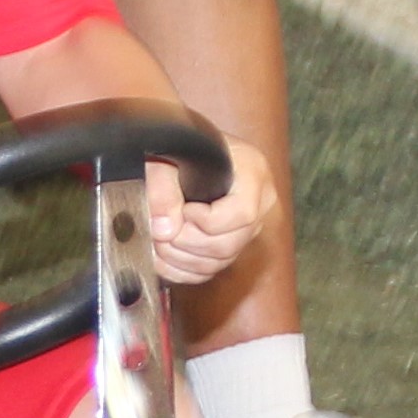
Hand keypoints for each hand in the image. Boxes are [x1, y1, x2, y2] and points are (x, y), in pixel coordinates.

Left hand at [147, 139, 278, 286]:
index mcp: (253, 173)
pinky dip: (183, 270)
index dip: (206, 221)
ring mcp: (249, 227)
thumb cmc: (182, 147)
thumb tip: (164, 229)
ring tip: (158, 242)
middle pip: (229, 244)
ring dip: (181, 258)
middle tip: (160, 232)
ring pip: (219, 261)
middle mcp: (260, 203)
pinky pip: (212, 269)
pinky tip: (162, 258)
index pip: (242, 213)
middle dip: (187, 243)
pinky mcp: (233, 244)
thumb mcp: (168, 157)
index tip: (184, 210)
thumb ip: (162, 188)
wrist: (188, 148)